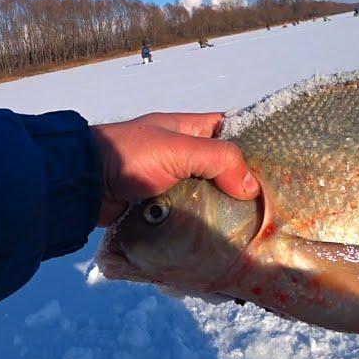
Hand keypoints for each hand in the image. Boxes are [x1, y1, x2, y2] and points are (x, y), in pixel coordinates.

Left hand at [90, 112, 259, 226]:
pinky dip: (205, 218)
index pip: (229, 129)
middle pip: (222, 164)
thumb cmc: (132, 156)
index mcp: (188, 128)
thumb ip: (218, 160)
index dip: (252, 142)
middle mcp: (183, 151)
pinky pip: (191, 209)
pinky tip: (224, 231)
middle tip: (269, 201)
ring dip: (224, 204)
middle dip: (242, 181)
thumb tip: (252, 186)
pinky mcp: (162, 203)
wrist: (82, 184)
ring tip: (254, 222)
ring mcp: (172, 179)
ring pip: (208, 190)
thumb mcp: (178, 149)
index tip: (275, 164)